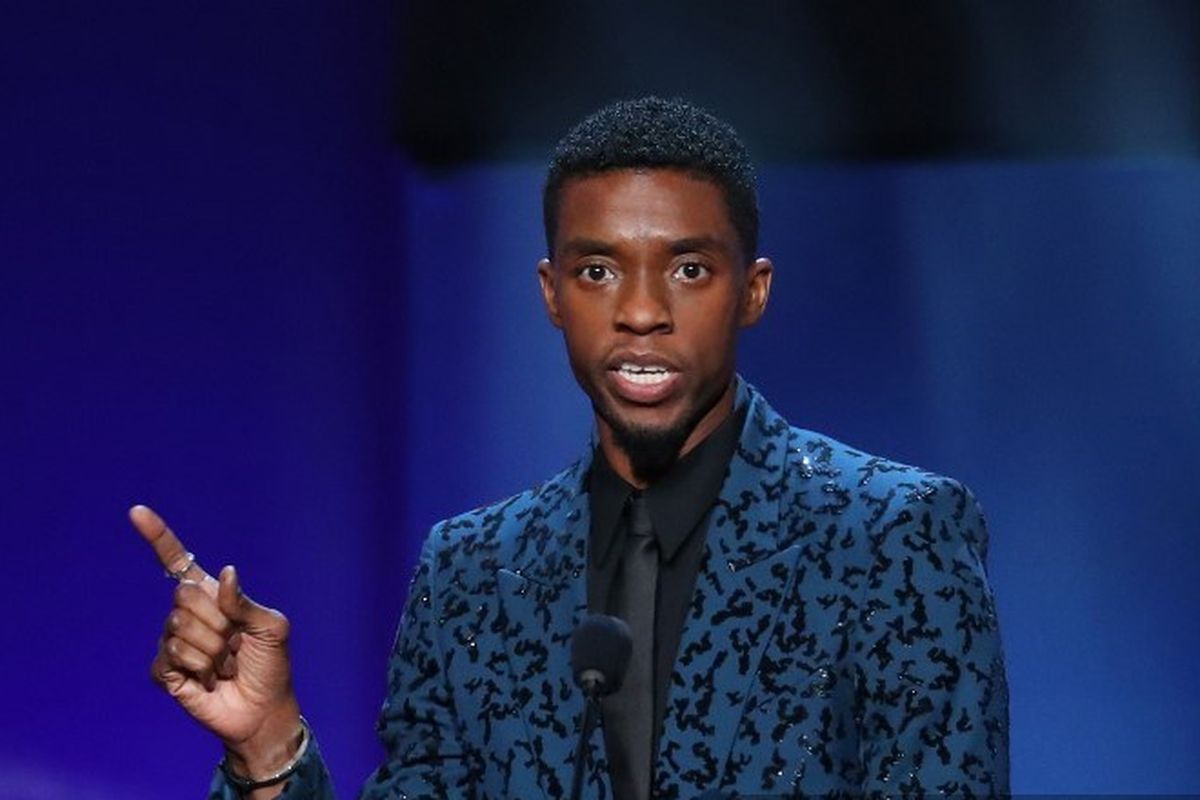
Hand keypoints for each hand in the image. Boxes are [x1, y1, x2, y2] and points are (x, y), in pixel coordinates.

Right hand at [132, 505, 301, 778]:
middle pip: (183, 596)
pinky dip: (197, 670)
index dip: (158, 537)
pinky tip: (207, 680)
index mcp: (213, 596)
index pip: (177, 562)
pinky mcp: (164, 671)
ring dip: (211, 651)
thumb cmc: (271, 664)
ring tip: (224, 665)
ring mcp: (172, 641)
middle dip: (217, 622)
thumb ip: (246, 602)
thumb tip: (226, 572)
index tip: (136, 512)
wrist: (262, 708)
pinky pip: (171, 657)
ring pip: (178, 628)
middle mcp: (187, 614)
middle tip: (234, 644)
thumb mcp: (273, 628)